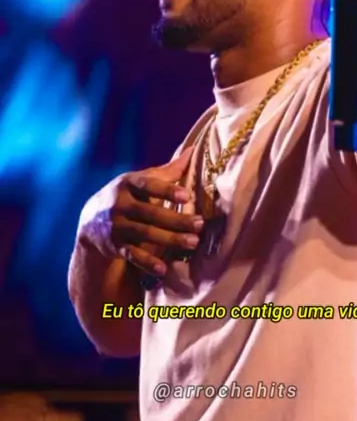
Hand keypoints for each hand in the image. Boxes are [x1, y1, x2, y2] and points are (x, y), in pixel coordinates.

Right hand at [79, 147, 203, 278]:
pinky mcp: (114, 245)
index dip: (166, 189)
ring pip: (145, 234)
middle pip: (151, 212)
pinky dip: (147, 262)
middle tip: (200, 225)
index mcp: (127, 183)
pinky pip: (132, 255)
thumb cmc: (127, 196)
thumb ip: (166, 171)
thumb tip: (192, 151)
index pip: (148, 185)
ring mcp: (116, 225)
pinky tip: (163, 269)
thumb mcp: (140, 181)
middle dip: (176, 220)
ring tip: (193, 243)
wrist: (91, 222)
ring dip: (170, 240)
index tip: (186, 195)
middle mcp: (119, 204)